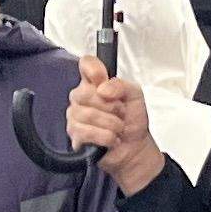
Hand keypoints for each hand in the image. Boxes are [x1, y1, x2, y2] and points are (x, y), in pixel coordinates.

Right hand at [69, 59, 163, 193]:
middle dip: (111, 106)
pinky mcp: (75, 135)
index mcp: (94, 83)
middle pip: (86, 92)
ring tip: (118, 128)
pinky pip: (86, 132)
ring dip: (111, 124)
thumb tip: (103, 88)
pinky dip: (106, 137)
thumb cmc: (132, 121)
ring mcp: (75, 116)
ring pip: (88, 114)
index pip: (86, 64)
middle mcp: (81, 97)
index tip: (103, 79)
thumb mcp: (135, 96)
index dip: (94, 70)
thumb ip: (122, 85)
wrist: (134, 147)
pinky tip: (112, 138)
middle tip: (120, 113)